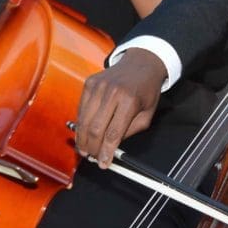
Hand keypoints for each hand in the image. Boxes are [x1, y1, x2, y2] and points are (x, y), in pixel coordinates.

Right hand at [75, 48, 167, 167]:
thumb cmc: (146, 90)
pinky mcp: (89, 83)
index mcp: (130, 101)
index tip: (103, 164)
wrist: (141, 63)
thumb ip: (130, 132)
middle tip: (92, 158)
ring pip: (84, 120)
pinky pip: (81, 108)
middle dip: (92, 148)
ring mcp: (98, 86)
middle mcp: (112, 92)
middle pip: (95, 129)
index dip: (106, 152)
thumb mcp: (147, 114)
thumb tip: (112, 148)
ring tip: (85, 149)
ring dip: (82, 138)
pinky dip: (81, 122)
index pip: (113, 133)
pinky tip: (84, 132)